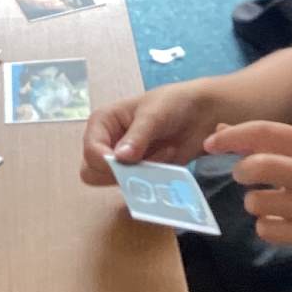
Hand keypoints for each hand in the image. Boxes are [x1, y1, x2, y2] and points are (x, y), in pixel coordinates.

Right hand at [80, 81, 221, 185]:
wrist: (200, 113)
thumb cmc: (172, 104)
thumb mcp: (154, 115)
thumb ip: (137, 137)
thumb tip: (119, 158)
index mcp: (102, 122)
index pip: (91, 150)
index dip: (105, 161)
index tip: (128, 162)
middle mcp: (106, 143)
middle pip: (93, 171)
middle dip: (119, 172)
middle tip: (144, 162)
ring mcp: (122, 161)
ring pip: (114, 182)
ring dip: (139, 175)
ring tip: (162, 154)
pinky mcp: (138, 173)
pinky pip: (136, 187)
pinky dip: (151, 180)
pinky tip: (167, 161)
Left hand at [204, 121, 291, 255]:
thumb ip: (264, 142)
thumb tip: (220, 129)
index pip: (265, 132)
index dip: (233, 136)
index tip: (210, 143)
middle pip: (259, 166)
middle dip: (241, 170)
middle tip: (242, 175)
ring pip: (256, 202)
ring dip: (253, 203)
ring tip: (269, 204)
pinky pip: (266, 229)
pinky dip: (266, 226)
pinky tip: (282, 223)